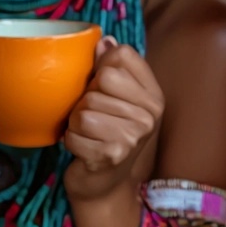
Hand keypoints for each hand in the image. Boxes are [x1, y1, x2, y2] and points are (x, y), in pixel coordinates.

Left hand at [63, 37, 163, 203]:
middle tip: (96, 117)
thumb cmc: (108, 135)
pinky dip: (71, 142)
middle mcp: (150, 114)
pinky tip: (84, 149)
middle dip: (86, 99)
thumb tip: (104, 41)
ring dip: (76, 123)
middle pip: (99, 82)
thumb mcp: (117, 100)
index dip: (102, 68)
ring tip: (89, 134)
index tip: (104, 89)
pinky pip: (74, 134)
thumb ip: (112, 69)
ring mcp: (134, 136)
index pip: (121, 56)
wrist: (105, 185)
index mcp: (154, 95)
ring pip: (84, 110)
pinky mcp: (112, 155)